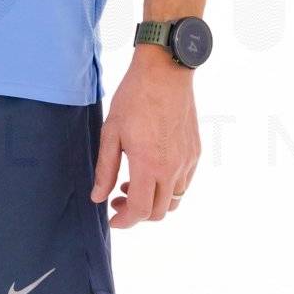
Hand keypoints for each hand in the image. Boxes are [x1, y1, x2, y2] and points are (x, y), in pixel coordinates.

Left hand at [90, 50, 200, 227]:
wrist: (165, 73)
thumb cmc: (134, 98)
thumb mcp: (111, 133)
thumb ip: (105, 169)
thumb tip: (98, 197)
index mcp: (149, 165)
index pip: (139, 210)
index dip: (124, 221)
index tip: (112, 219)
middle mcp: (172, 168)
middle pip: (158, 212)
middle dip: (137, 215)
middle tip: (118, 201)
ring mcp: (187, 161)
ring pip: (174, 201)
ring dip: (153, 202)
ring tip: (133, 185)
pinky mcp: (195, 152)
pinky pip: (184, 183)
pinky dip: (167, 188)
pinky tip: (151, 171)